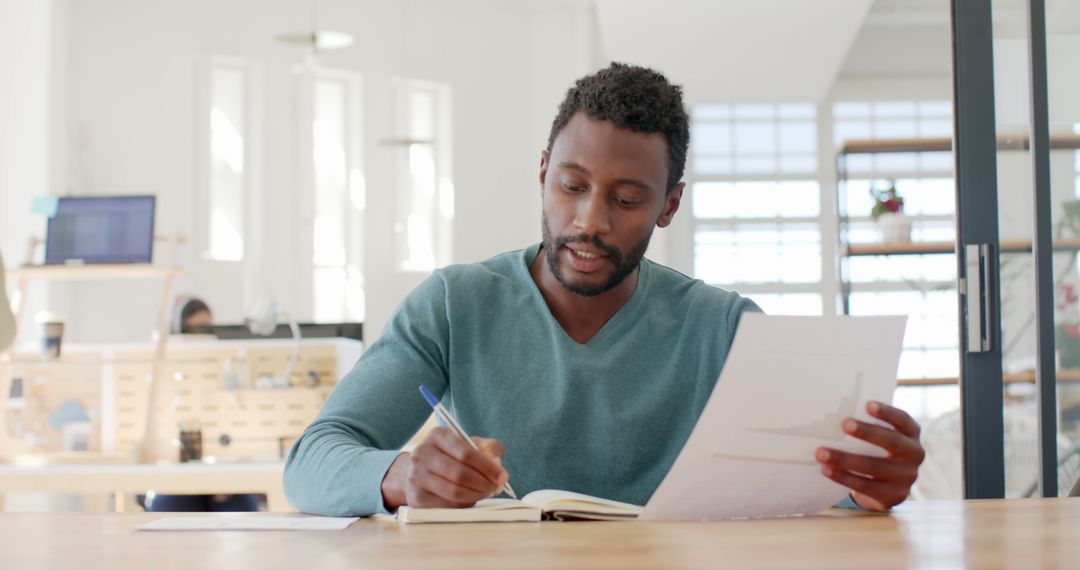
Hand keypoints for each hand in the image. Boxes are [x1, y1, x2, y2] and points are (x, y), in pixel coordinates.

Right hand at [381, 427, 508, 509]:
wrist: (419, 470)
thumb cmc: (451, 456)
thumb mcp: (470, 444)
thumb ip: (489, 449)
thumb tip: (497, 466)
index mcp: (437, 435)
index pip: (466, 453)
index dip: (488, 467)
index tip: (502, 476)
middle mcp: (422, 454)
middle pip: (460, 474)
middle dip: (484, 483)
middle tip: (495, 487)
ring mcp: (416, 477)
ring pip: (454, 492)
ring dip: (476, 495)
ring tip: (485, 492)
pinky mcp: (417, 498)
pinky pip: (448, 505)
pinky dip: (464, 504)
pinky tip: (469, 498)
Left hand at [815, 401, 924, 510]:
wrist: (885, 488)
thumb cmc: (876, 451)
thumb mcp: (879, 437)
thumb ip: (867, 425)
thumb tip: (835, 411)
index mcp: (911, 434)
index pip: (903, 420)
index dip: (887, 413)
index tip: (868, 404)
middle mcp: (915, 454)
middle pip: (893, 442)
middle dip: (867, 433)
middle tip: (844, 424)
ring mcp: (907, 477)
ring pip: (875, 467)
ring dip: (845, 459)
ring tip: (821, 453)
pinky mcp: (894, 495)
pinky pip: (866, 486)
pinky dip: (844, 477)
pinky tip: (826, 470)